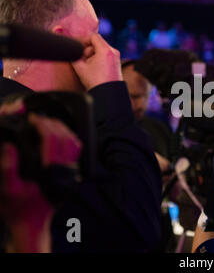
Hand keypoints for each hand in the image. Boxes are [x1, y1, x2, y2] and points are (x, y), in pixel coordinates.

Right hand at [0, 107, 81, 251]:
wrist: (30, 224)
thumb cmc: (17, 208)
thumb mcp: (6, 189)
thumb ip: (7, 168)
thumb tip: (9, 146)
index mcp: (50, 172)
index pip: (52, 139)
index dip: (43, 125)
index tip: (33, 119)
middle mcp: (64, 171)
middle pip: (66, 138)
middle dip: (53, 124)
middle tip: (39, 118)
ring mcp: (70, 173)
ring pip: (74, 144)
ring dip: (63, 130)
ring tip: (48, 123)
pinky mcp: (71, 175)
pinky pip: (76, 153)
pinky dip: (69, 139)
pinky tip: (59, 136)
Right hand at [72, 33, 122, 89]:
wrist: (108, 95)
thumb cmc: (95, 82)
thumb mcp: (80, 67)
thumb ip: (73, 55)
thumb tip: (70, 49)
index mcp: (106, 50)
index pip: (93, 36)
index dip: (83, 39)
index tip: (77, 46)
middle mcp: (113, 52)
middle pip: (97, 42)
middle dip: (87, 49)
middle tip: (82, 59)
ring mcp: (116, 57)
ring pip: (101, 49)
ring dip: (92, 54)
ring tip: (87, 66)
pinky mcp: (116, 63)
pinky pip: (105, 55)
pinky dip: (98, 58)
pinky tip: (94, 68)